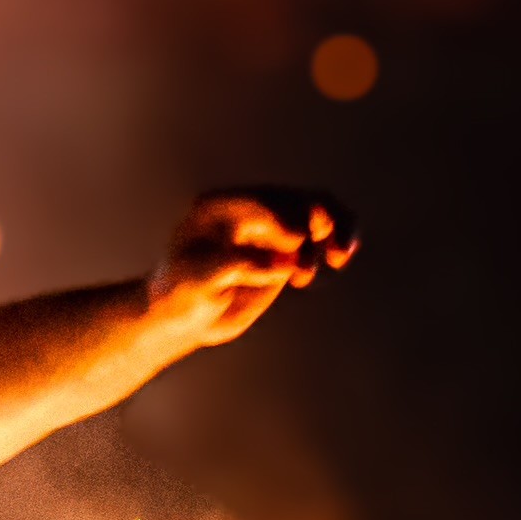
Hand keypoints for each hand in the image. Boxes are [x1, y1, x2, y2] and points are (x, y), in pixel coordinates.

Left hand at [144, 191, 353, 357]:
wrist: (183, 317)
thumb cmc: (179, 297)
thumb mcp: (195, 283)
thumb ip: (233, 268)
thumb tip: (280, 264)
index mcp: (217, 207)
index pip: (260, 202)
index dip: (284, 217)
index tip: (297, 240)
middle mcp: (248, 209)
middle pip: (296, 201)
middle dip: (314, 226)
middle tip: (312, 263)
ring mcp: (271, 226)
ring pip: (318, 211)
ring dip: (338, 227)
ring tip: (339, 256)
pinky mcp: (289, 247)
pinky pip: (325, 233)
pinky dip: (341, 239)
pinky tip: (339, 259)